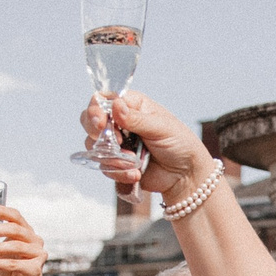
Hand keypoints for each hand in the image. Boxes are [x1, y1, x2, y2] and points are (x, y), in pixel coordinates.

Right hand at [82, 90, 216, 203]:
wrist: (186, 175)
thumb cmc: (179, 144)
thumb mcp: (161, 127)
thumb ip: (136, 119)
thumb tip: (115, 105)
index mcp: (132, 106)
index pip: (103, 100)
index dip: (96, 110)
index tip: (101, 124)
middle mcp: (120, 122)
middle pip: (90, 121)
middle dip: (96, 134)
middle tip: (115, 144)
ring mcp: (117, 144)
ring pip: (94, 147)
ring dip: (112, 158)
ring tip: (134, 163)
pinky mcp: (117, 163)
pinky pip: (104, 167)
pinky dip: (118, 172)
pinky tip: (136, 174)